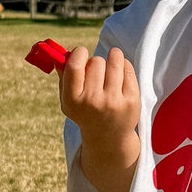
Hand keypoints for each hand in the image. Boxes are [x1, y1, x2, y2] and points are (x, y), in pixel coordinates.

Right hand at [61, 44, 139, 191]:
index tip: (82, 54)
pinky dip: (124, 65)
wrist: (108, 138)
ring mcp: (114, 101)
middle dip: (96, 62)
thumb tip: (60, 54)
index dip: (79, 53)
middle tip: (97, 71)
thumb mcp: (69, 100)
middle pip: (96, 62)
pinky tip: (120, 72)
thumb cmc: (85, 112)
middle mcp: (93, 101)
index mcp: (73, 100)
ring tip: (112, 60)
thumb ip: (64, 77)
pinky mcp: (131, 100)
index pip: (74, 66)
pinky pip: (127, 68)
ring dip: (113, 57)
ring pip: (114, 61)